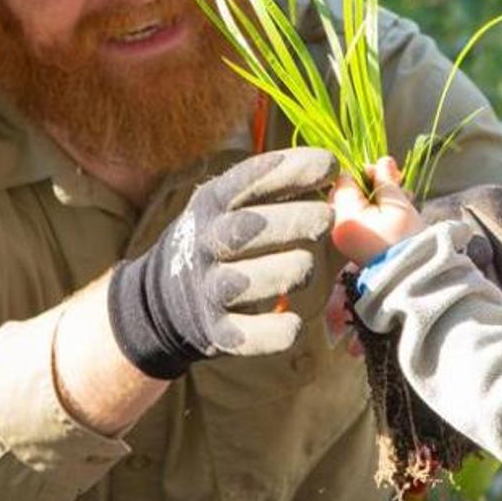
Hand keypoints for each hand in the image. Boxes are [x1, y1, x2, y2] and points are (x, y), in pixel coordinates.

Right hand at [108, 147, 337, 378]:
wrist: (162, 299)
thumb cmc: (220, 240)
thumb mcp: (232, 205)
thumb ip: (276, 191)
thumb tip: (339, 176)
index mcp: (213, 204)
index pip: (249, 180)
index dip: (291, 170)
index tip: (330, 165)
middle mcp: (206, 243)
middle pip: (247, 229)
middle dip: (292, 220)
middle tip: (327, 216)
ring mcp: (209, 288)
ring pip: (247, 281)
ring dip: (286, 270)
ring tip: (306, 264)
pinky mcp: (217, 330)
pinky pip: (247, 335)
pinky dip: (273, 332)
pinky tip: (294, 323)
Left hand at [330, 156, 426, 265]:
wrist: (411, 277)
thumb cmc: (405, 240)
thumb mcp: (398, 204)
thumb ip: (386, 179)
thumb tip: (383, 160)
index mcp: (344, 215)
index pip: (344, 179)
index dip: (365, 171)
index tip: (387, 174)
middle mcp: (337, 226)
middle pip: (347, 191)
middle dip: (371, 184)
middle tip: (396, 183)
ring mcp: (342, 236)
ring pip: (354, 204)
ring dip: (376, 196)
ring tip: (403, 197)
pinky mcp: (351, 244)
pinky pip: (358, 218)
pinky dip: (374, 211)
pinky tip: (396, 211)